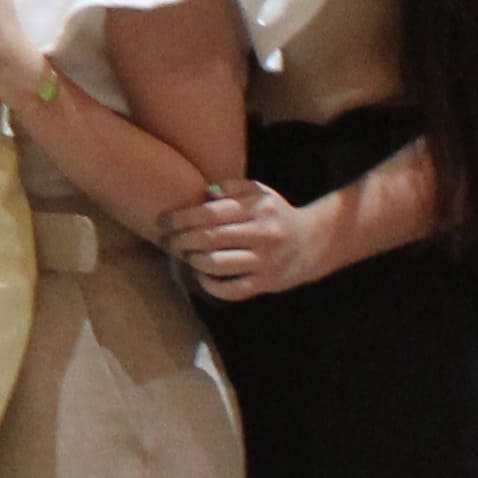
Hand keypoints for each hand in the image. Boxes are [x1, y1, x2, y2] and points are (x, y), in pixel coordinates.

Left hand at [171, 177, 345, 301]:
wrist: (315, 242)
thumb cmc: (277, 214)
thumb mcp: (259, 192)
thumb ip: (231, 188)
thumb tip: (202, 194)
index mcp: (258, 208)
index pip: (211, 213)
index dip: (182, 218)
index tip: (163, 221)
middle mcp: (262, 234)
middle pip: (210, 238)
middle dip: (180, 240)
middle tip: (166, 242)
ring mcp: (265, 261)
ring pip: (218, 265)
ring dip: (194, 261)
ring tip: (186, 256)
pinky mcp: (267, 283)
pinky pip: (232, 290)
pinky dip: (211, 285)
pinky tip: (203, 276)